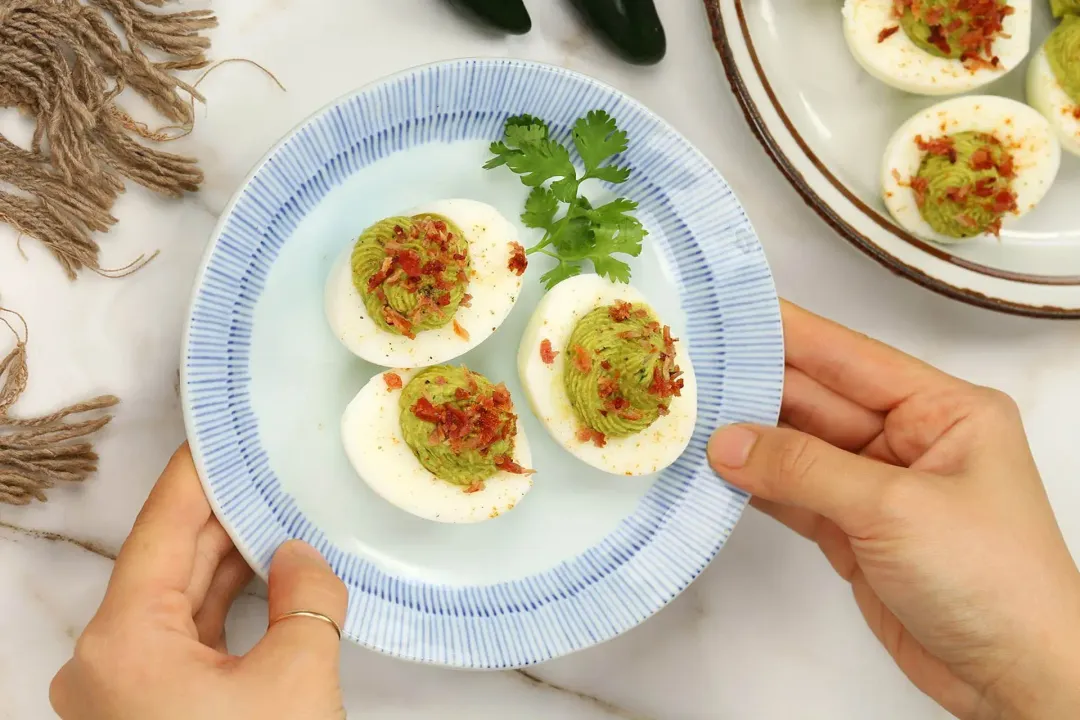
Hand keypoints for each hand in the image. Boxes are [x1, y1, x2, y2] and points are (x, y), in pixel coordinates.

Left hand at [50, 445, 348, 719]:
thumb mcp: (297, 676)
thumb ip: (305, 597)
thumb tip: (299, 557)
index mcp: (121, 642)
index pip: (161, 529)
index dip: (198, 475)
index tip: (225, 433)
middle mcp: (103, 662)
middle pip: (167, 563)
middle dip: (224, 516)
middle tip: (270, 470)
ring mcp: (121, 691)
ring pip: (177, 603)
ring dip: (229, 562)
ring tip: (278, 516)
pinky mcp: (149, 710)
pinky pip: (185, 639)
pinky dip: (224, 606)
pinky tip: (267, 577)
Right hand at [709, 302, 1079, 719]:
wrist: (1014, 675)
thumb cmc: (993, 580)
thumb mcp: (896, 508)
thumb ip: (805, 469)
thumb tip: (728, 442)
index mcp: (942, 410)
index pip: (849, 357)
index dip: (788, 332)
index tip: (729, 312)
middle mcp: (909, 440)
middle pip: (816, 401)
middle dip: (754, 388)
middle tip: (688, 372)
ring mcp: (877, 487)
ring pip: (798, 449)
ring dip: (747, 440)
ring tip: (686, 417)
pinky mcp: (853, 531)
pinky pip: (794, 495)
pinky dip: (756, 486)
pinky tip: (715, 471)